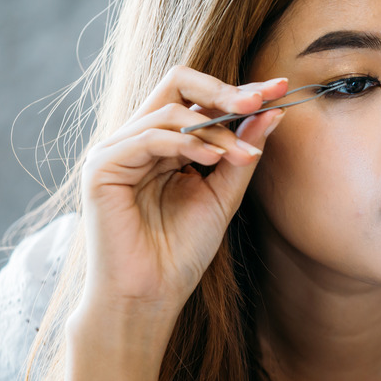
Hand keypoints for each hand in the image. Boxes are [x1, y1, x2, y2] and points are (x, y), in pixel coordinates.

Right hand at [67, 66, 286, 378]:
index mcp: (164, 143)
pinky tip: (213, 158)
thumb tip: (272, 112)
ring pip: (169, 111)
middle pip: (176, 83)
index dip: (239, 91)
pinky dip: (185, 142)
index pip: (199, 98)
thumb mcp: (223, 194)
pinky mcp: (102, 167)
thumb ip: (242, 152)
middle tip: (259, 100)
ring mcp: (116, 150)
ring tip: (241, 154)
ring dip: (214, 129)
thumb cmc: (182, 251)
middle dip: (223, 90)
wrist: (150, 297)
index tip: (279, 88)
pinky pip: (149, 136)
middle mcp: (138, 139)